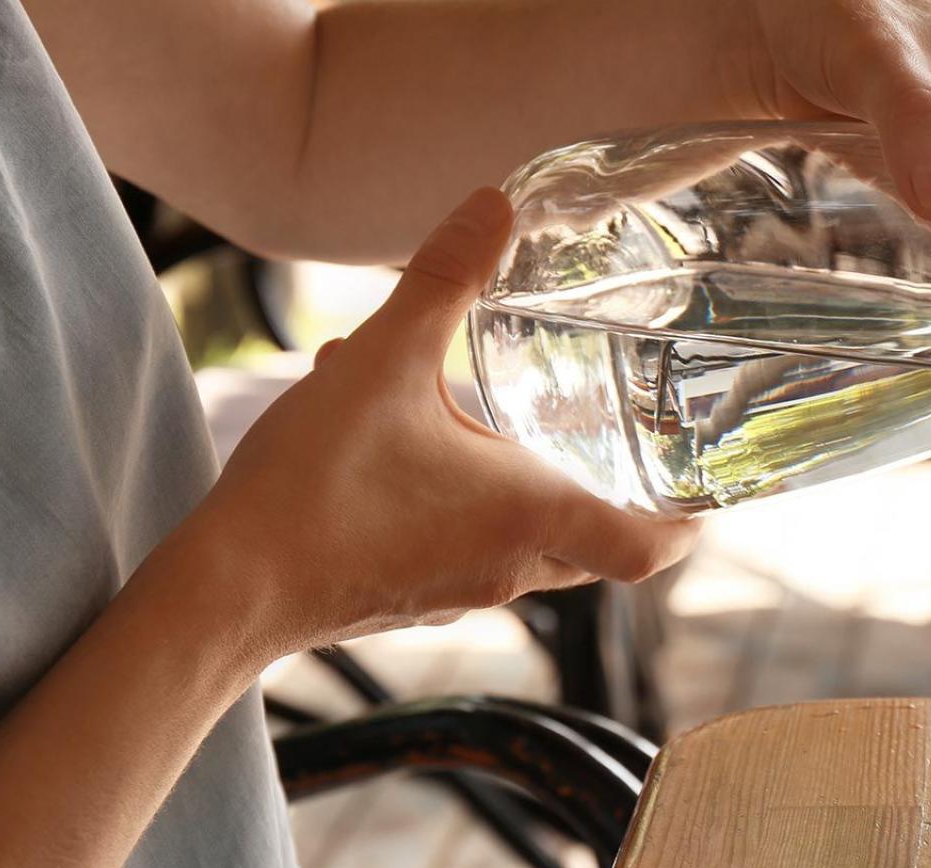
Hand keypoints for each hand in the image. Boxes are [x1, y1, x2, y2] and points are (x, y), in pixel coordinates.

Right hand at [171, 188, 697, 665]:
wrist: (223, 593)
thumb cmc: (313, 489)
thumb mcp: (382, 364)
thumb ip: (442, 281)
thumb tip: (493, 206)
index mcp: (531, 518)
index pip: (648, 550)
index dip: (687, 528)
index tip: (707, 500)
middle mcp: (510, 569)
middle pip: (597, 549)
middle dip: (616, 500)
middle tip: (626, 448)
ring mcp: (460, 592)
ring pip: (529, 547)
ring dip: (530, 491)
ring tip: (498, 426)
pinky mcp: (412, 599)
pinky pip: (467, 550)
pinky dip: (468, 504)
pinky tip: (411, 444)